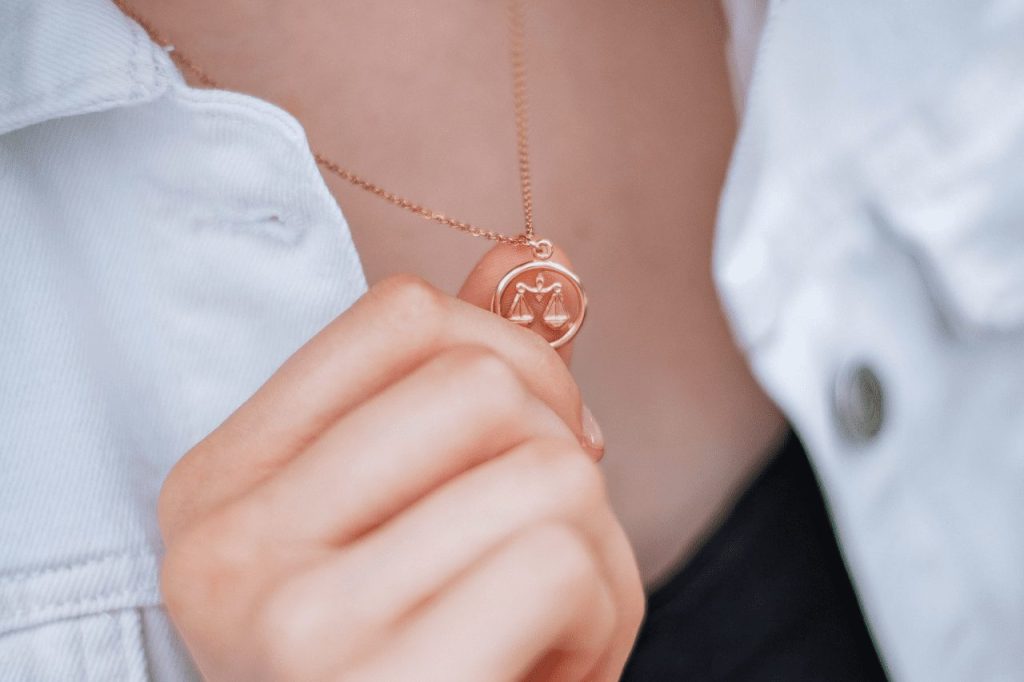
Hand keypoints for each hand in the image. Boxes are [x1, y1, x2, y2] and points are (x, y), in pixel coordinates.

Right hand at [158, 245, 644, 680]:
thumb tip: (519, 261)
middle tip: (549, 545)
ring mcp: (295, 619)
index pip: (396, 317)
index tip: (540, 433)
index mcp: (220, 489)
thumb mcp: (406, 525)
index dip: (509, 352)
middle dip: (563, 456)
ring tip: (547, 624)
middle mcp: (230, 547)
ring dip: (596, 551)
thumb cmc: (411, 664)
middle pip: (482, 385)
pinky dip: (604, 613)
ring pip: (546, 469)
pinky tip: (555, 666)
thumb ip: (448, 390)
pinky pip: (563, 558)